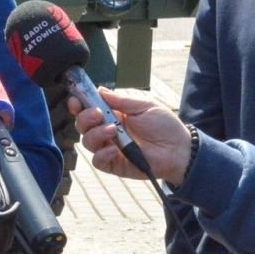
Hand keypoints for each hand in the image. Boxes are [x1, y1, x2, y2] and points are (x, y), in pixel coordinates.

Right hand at [70, 86, 191, 183]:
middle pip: (82, 125)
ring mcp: (109, 147)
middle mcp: (107, 130)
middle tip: (97, 114)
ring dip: (95, 134)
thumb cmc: (165, 125)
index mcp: (113, 113)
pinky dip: (102, 154)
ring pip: (87, 142)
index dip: (78, 104)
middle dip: (84, 118)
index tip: (76, 100)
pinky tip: (115, 149)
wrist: (178, 149)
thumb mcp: (144, 105)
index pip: (88, 108)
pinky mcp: (114, 164)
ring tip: (113, 131)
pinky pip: (97, 161)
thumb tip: (100, 89)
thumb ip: (121, 99)